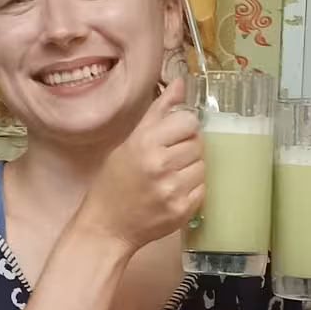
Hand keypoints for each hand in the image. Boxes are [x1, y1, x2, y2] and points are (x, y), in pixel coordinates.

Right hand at [78, 78, 204, 253]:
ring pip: (203, 165)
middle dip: (188, 147)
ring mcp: (173, 190)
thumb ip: (158, 112)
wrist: (107, 226)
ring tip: (171, 175)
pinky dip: (192, 188)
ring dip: (191, 168)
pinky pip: (203, 189)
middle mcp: (161, 166)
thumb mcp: (130, 141)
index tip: (174, 134)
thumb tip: (180, 82)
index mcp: (146, 144)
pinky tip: (174, 191)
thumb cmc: (114, 182)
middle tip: (170, 158)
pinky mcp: (182, 211)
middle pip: (198, 143)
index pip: (189, 121)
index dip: (184, 126)